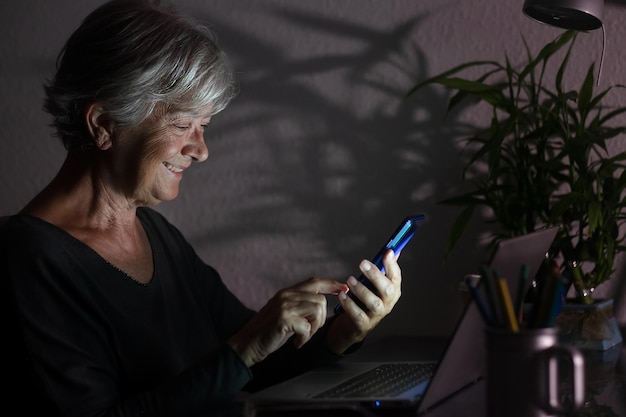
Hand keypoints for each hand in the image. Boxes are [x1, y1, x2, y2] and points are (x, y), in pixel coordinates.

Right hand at [227, 278, 347, 366]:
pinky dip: (305, 338)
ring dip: (314, 328)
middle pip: (320, 299)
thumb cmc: (267, 332)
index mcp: (287, 292)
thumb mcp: (284, 313)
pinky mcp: (283, 319)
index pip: (314, 282)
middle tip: (309, 331)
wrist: (246, 345)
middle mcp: (286, 295)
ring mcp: (284, 306)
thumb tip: (321, 303)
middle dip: (321, 318)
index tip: (343, 289)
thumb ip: (299, 306)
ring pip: (317, 310)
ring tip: (303, 336)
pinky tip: (296, 343)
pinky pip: (307, 326)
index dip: (331, 284)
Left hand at [326, 250, 401, 353]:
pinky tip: (342, 295)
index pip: (396, 277)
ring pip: (374, 303)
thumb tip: (391, 250)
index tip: (387, 252)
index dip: (392, 265)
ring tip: (350, 280)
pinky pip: (358, 315)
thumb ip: (382, 268)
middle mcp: (387, 303)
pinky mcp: (364, 324)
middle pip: (387, 290)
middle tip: (362, 263)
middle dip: (375, 275)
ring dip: (361, 290)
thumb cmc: (365, 299)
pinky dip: (349, 304)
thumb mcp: (374, 284)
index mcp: (392, 291)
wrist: (354, 324)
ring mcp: (376, 315)